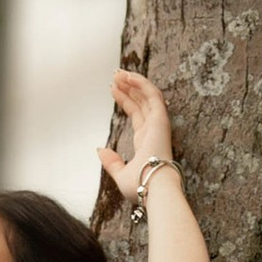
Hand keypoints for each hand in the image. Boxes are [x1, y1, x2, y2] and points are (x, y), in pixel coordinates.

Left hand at [96, 63, 177, 209]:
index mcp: (146, 141)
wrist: (153, 188)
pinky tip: (128, 77)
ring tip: (118, 72)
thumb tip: (100, 150)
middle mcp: (153, 130)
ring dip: (134, 82)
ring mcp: (158, 124)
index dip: (125, 100)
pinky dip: (142, 84)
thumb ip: (111, 162)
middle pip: (141, 102)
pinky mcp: (161, 120)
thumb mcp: (121, 174)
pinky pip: (153, 96)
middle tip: (115, 75)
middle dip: (129, 87)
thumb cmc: (141, 186)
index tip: (112, 89)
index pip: (136, 114)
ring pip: (147, 95)